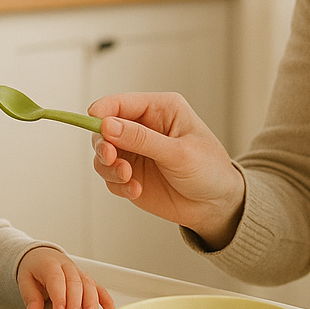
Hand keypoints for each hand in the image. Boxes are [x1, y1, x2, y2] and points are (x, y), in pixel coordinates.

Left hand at [18, 247, 114, 308]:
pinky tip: (108, 306)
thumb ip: (30, 295)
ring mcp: (78, 271)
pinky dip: (104, 296)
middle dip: (75, 302)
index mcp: (50, 264)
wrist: (42, 255)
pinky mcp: (85, 278)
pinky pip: (96, 285)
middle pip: (74, 283)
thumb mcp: (25, 278)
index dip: (59, 296)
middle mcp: (66, 266)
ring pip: (88, 284)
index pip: (56, 280)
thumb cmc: (34, 267)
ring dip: (91, 301)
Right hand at [88, 91, 245, 248]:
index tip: (93, 121)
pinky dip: (117, 185)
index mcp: (160, 109)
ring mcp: (135, 152)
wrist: (216, 206)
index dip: (102, 110)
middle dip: (104, 144)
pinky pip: (109, 177)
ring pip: (103, 153)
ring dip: (109, 167)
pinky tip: (136, 190)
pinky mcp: (131, 174)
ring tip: (128, 177)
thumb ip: (142, 139)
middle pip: (104, 128)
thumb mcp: (179, 152)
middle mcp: (143, 127)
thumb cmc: (209, 170)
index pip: (121, 103)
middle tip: (112, 158)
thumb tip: (108, 125)